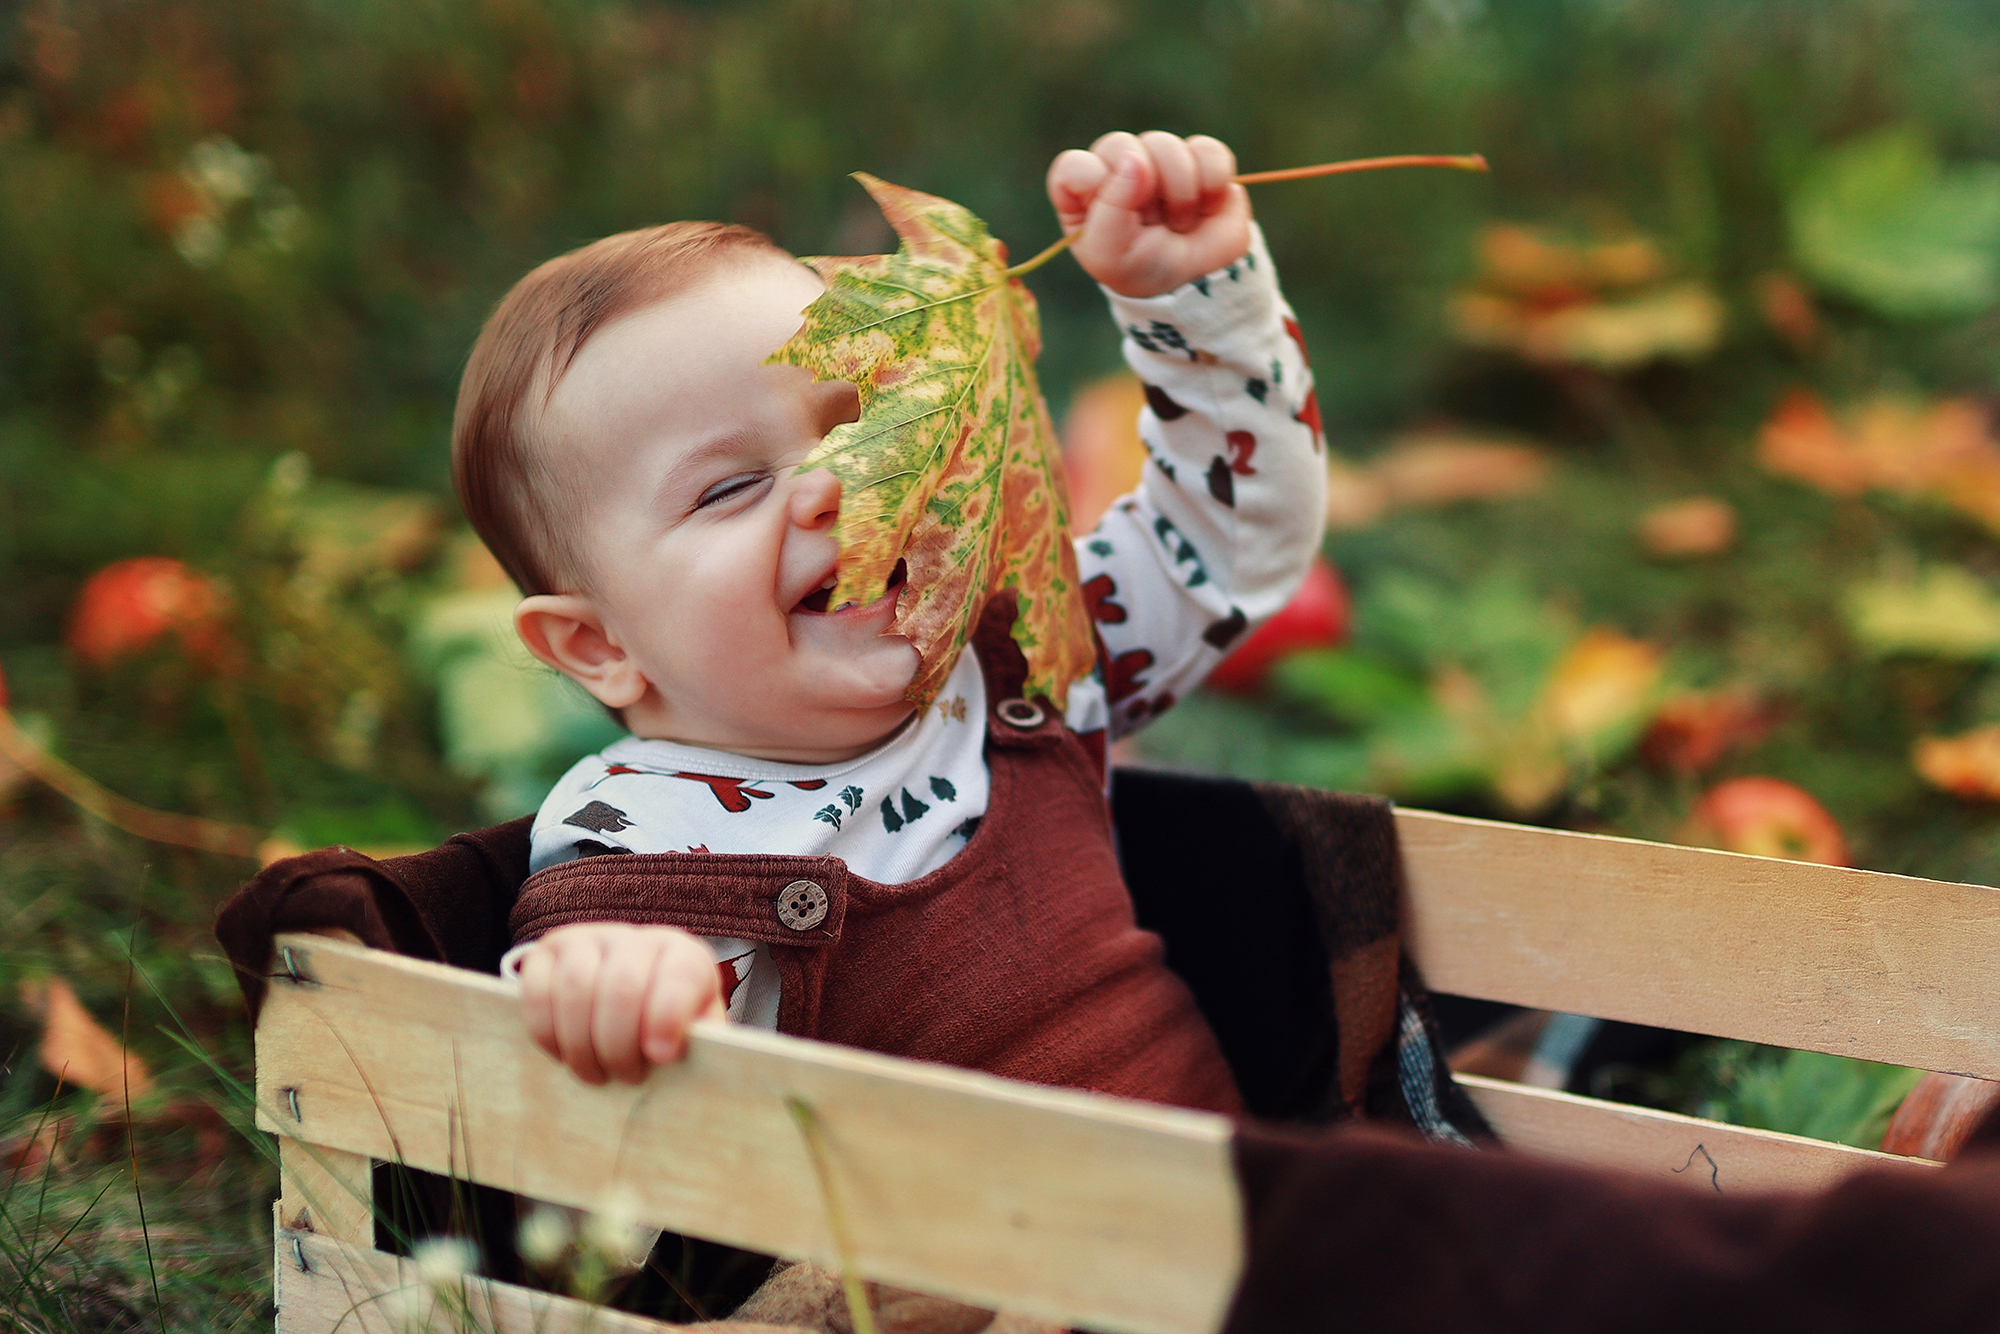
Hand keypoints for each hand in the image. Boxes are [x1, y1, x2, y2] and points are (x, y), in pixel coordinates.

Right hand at [518, 922, 724, 1084]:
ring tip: (595, 1074)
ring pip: (574, 988)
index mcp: (683, 955)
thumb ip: (705, 1044)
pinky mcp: (547, 952)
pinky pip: (536, 992)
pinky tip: (563, 1055)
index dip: (668, 1017)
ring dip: (581, 1045)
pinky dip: (546, 1033)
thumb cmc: (667, 1028)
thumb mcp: (695, 1034)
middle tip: (625, 1077)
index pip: (678, 975)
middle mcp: (635, 939)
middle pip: (620, 986)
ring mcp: (587, 939)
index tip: (661, 1056)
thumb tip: (709, 1057)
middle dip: (619, 1044)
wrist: (627, 1002)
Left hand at [1046, 131, 1251, 298]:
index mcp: (1083, 193)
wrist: (1200, 282)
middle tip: (1153, 223)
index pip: (1073, 166)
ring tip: (1180, 222)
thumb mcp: (1112, 256)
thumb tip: (1134, 160)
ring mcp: (1158, 159)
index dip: (1095, 185)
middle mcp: (1116, 168)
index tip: (1116, 216)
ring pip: (1165, 144)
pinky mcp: (1199, 158)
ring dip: (1180, 191)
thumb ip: (1111, 210)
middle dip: (1142, 188)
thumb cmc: (1143, 271)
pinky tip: (1208, 206)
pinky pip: (1207, 149)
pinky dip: (1212, 181)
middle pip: (1119, 145)